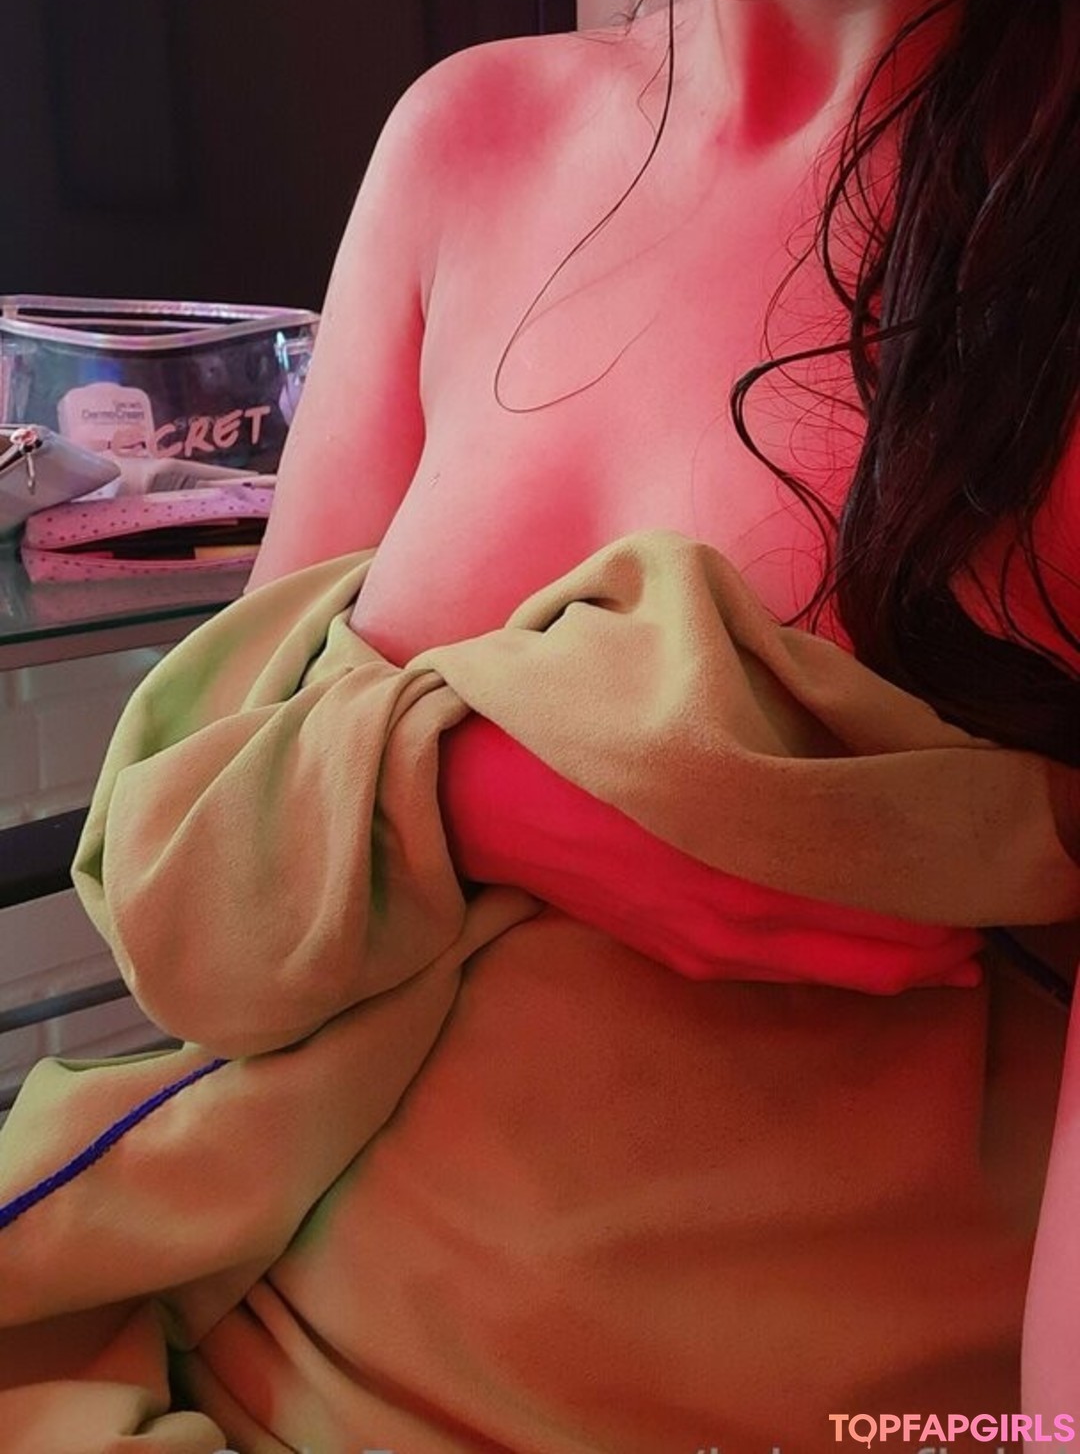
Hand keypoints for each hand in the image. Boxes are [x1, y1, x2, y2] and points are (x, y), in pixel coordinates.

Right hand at [436, 714, 981, 992]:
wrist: (483, 793)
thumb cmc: (589, 741)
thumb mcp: (688, 735)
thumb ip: (772, 760)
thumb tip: (847, 770)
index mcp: (740, 852)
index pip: (868, 894)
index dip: (931, 902)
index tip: (976, 888)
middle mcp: (731, 912)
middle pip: (861, 947)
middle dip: (926, 947)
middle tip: (979, 937)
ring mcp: (702, 939)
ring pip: (824, 967)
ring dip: (887, 964)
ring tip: (941, 958)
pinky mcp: (675, 948)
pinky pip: (772, 970)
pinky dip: (828, 966)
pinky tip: (854, 957)